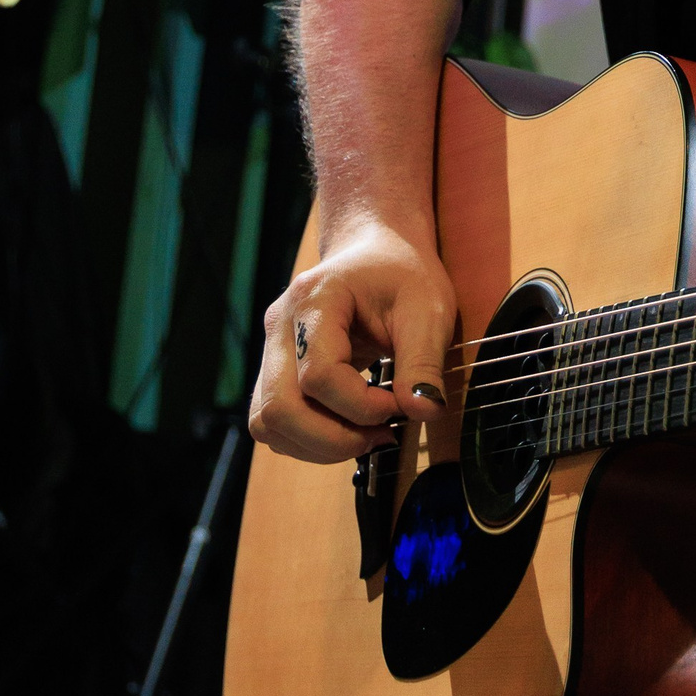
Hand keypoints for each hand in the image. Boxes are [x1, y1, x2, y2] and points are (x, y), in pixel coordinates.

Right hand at [250, 218, 456, 465]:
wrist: (377, 250)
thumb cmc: (402, 274)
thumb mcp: (428, 308)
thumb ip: (424, 362)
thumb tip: (424, 412)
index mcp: (314, 299)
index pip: (320, 376)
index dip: (360, 406)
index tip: (400, 406)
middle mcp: (280, 325)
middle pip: (278, 408)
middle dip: (332, 439)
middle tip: (381, 436)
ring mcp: (271, 349)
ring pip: (267, 422)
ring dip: (317, 445)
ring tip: (367, 435)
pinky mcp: (274, 371)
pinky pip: (273, 422)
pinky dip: (308, 439)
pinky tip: (348, 429)